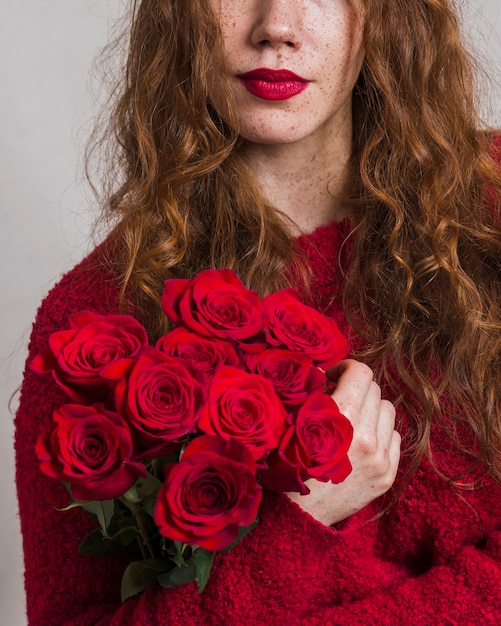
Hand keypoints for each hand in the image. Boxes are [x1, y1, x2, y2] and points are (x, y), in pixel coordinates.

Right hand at [286, 359, 400, 525]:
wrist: (297, 516)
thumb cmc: (287, 466)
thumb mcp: (292, 423)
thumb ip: (312, 393)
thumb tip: (328, 372)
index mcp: (340, 419)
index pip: (361, 373)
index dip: (346, 367)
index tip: (334, 376)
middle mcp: (366, 436)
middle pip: (375, 389)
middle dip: (356, 388)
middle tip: (338, 397)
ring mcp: (380, 458)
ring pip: (388, 411)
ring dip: (370, 408)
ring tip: (351, 420)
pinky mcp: (387, 475)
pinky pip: (394, 437)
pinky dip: (380, 432)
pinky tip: (360, 441)